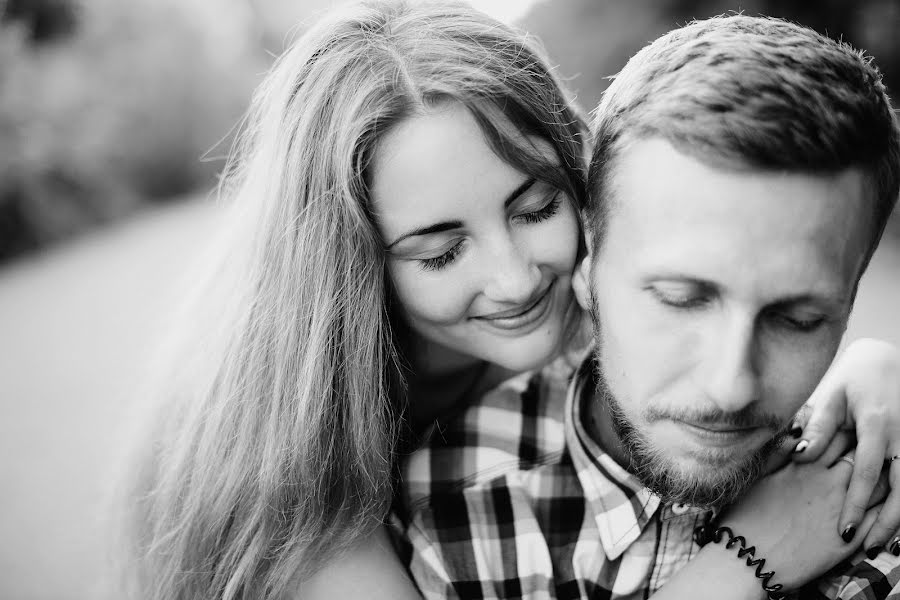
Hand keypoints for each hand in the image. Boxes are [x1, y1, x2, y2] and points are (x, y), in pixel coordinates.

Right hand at [717, 432, 887, 591]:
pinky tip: (883, 507)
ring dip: (880, 478)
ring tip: (877, 477)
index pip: (836, 436)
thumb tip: (797, 430)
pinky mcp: (849, 539)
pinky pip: (879, 519)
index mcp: (806, 465)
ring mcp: (842, 510)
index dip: (843, 431)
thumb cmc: (747, 516)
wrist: (750, 558)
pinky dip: (885, 509)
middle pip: (861, 456)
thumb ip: (781, 451)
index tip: (845, 431)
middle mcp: (829, 483)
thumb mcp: (760, 475)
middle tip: (866, 451)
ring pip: (877, 485)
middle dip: (866, 450)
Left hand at [790, 338, 899, 554]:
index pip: (867, 472)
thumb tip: (801, 454)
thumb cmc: (855, 379)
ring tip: (881, 544)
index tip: (843, 530)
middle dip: (887, 523)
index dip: (855, 503)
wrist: (888, 360)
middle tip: (869, 548)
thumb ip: (819, 426)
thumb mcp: (833, 396)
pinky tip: (892, 523)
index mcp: (878, 424)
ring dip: (899, 518)